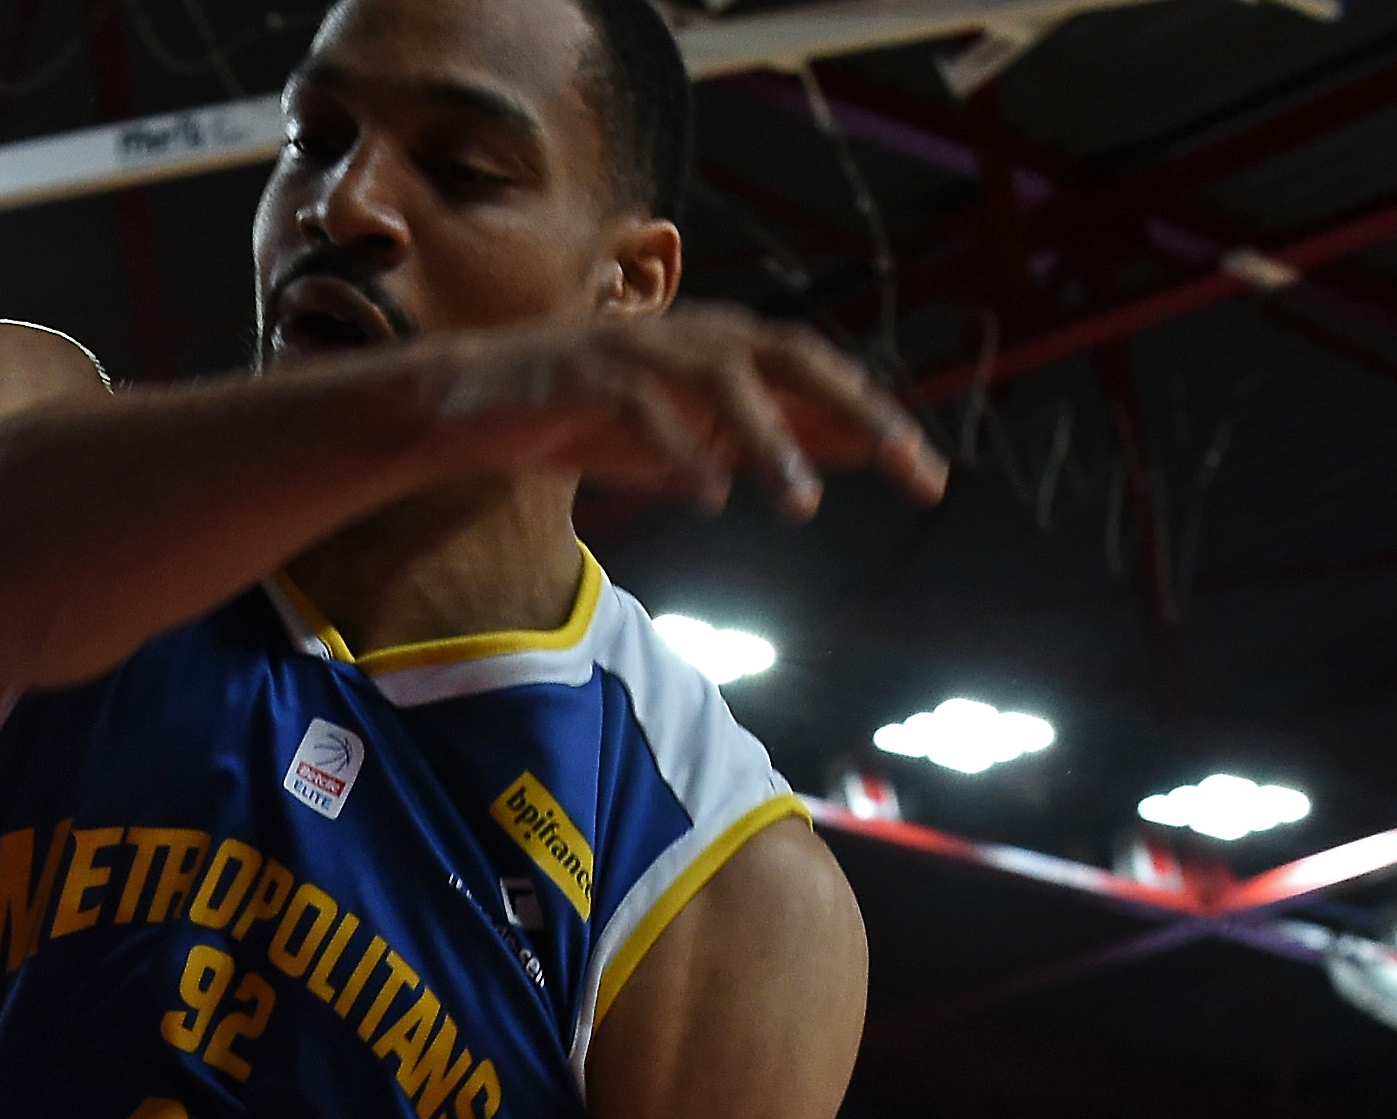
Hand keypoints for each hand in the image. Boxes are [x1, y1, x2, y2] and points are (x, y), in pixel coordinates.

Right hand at [417, 309, 946, 518]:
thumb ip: (759, 438)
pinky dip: (678, 450)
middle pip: (794, 358)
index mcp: (721, 347)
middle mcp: (690, 337)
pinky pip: (642, 409)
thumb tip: (848, 451)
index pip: (820, 375)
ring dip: (769, 440)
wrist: (468, 405)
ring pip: (723, 380)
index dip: (877, 420)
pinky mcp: (582, 377)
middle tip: (904, 464)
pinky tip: (707, 496)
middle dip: (854, 410)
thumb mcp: (688, 436)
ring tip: (800, 503)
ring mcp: (636, 351)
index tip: (928, 478)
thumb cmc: (583, 421)